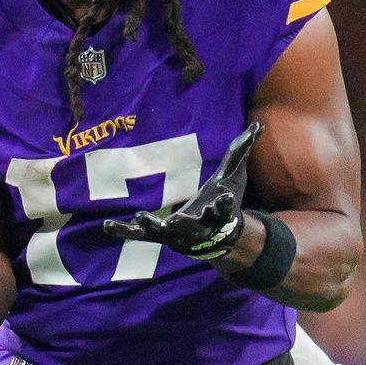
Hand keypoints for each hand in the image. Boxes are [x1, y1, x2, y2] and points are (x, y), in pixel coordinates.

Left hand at [102, 122, 260, 259]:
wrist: (217, 237)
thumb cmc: (223, 203)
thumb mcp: (234, 178)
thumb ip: (241, 153)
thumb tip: (258, 126)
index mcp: (218, 212)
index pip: (225, 208)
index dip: (224, 204)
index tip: (224, 199)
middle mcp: (198, 227)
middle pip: (192, 226)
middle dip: (183, 224)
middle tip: (172, 221)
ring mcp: (177, 235)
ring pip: (165, 233)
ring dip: (153, 227)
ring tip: (142, 218)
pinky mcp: (160, 238)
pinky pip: (139, 235)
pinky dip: (124, 231)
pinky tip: (107, 226)